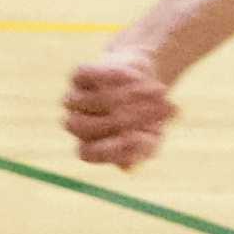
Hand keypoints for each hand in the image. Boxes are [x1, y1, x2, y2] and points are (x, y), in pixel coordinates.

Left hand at [61, 49, 177, 169]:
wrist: (149, 83)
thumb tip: (131, 159)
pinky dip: (114, 76)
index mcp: (90, 146)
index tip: (138, 140)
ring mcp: (76, 99)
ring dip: (127, 96)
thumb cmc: (149, 119)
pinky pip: (89, 75)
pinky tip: (137, 77)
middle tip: (152, 112)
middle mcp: (78, 124)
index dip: (110, 149)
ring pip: (90, 100)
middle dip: (121, 120)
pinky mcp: (80, 74)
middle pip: (84, 127)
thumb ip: (143, 150)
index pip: (87, 153)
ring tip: (158, 91)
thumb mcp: (152, 139)